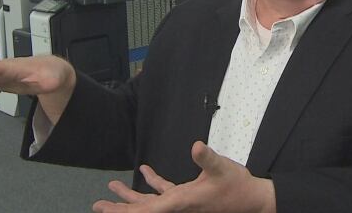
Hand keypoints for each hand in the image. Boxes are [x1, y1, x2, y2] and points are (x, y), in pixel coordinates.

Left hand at [92, 141, 275, 212]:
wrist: (253, 200)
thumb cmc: (237, 186)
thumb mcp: (222, 169)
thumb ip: (207, 158)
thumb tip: (196, 146)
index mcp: (180, 202)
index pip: (146, 211)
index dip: (124, 212)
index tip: (105, 210)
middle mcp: (177, 207)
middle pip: (142, 210)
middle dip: (119, 207)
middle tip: (98, 204)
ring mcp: (182, 204)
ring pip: (150, 203)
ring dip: (131, 196)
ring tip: (112, 187)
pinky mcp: (188, 198)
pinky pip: (164, 193)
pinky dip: (153, 184)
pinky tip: (145, 172)